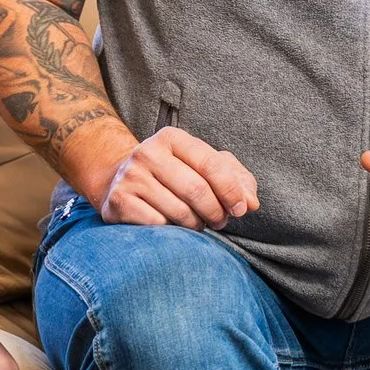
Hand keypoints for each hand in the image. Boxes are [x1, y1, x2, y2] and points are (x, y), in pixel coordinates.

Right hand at [72, 125, 258, 228]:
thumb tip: (251, 203)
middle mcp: (147, 152)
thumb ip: (235, 179)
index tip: (242, 209)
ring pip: (180, 212)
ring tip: (197, 223)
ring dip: (197, 225)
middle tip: (220, 221)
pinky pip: (158, 225)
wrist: (118, 183)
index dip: (232, 190)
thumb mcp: (202, 167)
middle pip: (197, 190)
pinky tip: (172, 226)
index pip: (210, 163)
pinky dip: (172, 232)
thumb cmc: (172, 176)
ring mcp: (130, 177)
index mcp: (171, 137)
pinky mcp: (119, 202)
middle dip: (216, 212)